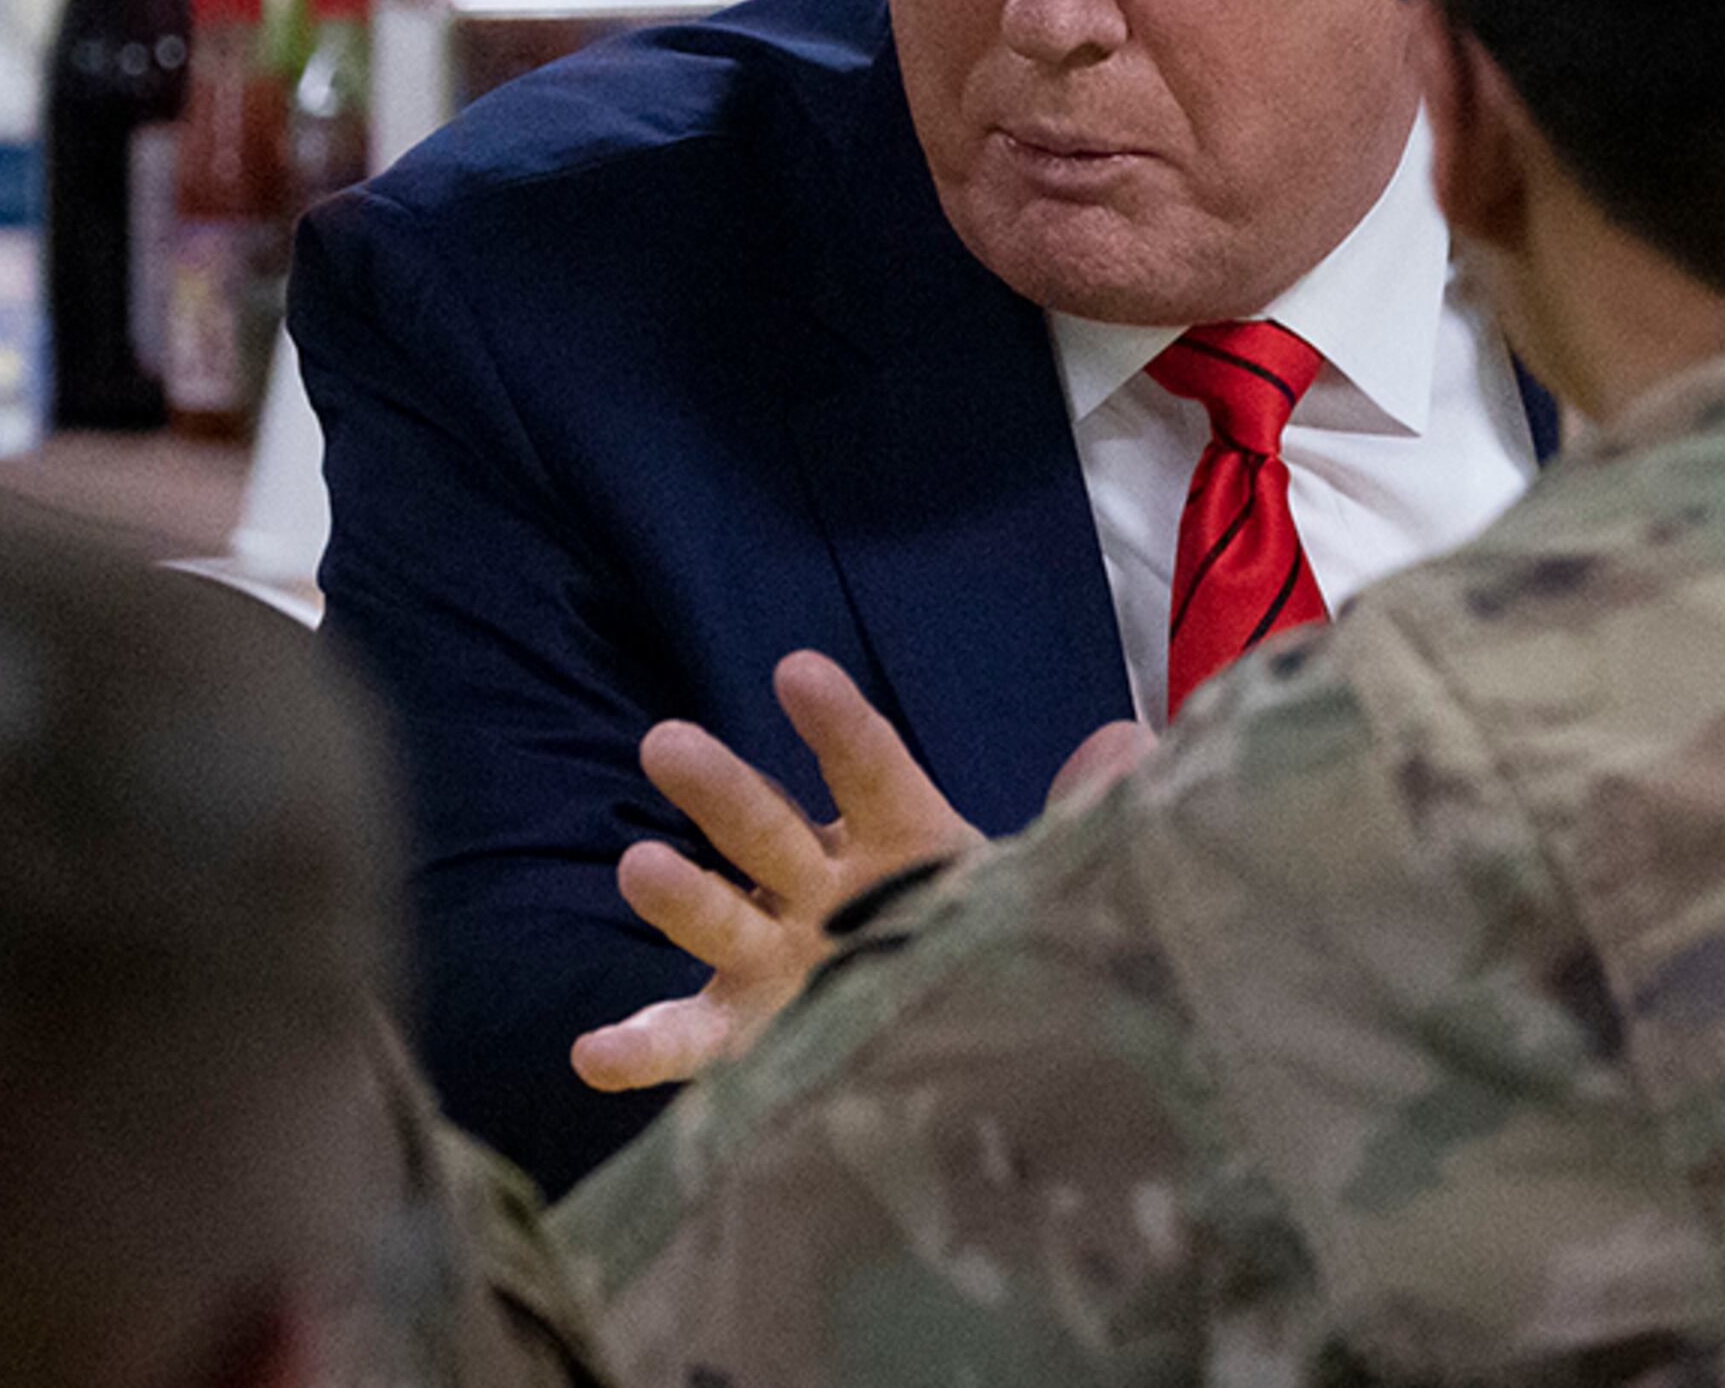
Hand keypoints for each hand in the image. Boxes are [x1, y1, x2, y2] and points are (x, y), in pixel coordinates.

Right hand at [568, 652, 1154, 1092]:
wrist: (977, 1044)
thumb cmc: (995, 940)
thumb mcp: (1045, 883)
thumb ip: (1079, 818)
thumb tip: (1132, 742)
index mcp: (899, 841)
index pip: (872, 772)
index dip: (839, 727)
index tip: (797, 672)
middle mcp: (822, 891)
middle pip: (767, 831)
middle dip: (720, 791)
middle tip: (666, 743)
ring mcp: (775, 963)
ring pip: (720, 922)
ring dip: (678, 897)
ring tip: (637, 868)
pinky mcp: (746, 1037)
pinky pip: (686, 1040)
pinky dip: (637, 1048)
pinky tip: (593, 1053)